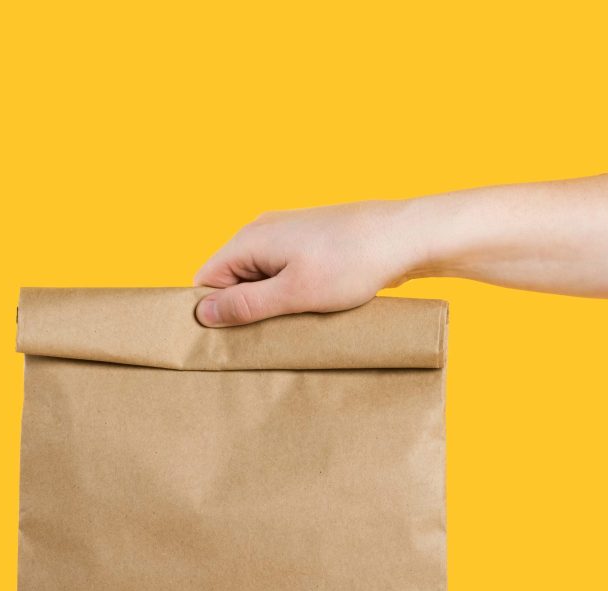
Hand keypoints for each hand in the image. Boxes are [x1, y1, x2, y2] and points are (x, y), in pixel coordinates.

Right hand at [193, 201, 421, 326]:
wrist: (404, 236)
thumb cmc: (351, 262)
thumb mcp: (294, 293)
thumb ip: (246, 305)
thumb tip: (202, 314)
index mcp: (250, 240)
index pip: (207, 279)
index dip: (212, 312)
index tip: (228, 341)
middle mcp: (262, 232)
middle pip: (231, 280)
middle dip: (243, 311)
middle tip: (264, 341)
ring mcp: (288, 236)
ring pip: (260, 279)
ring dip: (270, 305)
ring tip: (291, 326)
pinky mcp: (310, 244)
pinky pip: (284, 274)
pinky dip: (290, 295)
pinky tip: (308, 312)